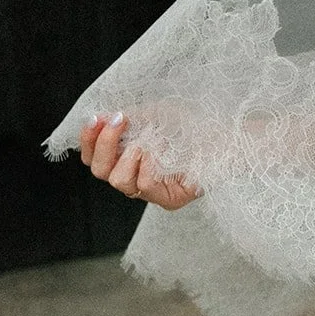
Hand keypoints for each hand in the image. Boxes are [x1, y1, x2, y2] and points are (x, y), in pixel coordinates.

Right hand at [79, 111, 202, 210]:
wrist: (226, 135)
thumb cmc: (192, 124)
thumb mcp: (154, 115)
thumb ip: (127, 119)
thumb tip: (99, 117)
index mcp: (128, 158)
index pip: (94, 157)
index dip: (88, 140)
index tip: (94, 120)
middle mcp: (137, 176)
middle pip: (100, 171)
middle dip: (104, 144)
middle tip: (118, 122)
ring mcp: (153, 191)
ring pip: (119, 181)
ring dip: (128, 156)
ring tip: (144, 142)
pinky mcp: (170, 200)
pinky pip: (146, 186)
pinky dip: (148, 166)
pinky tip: (159, 153)